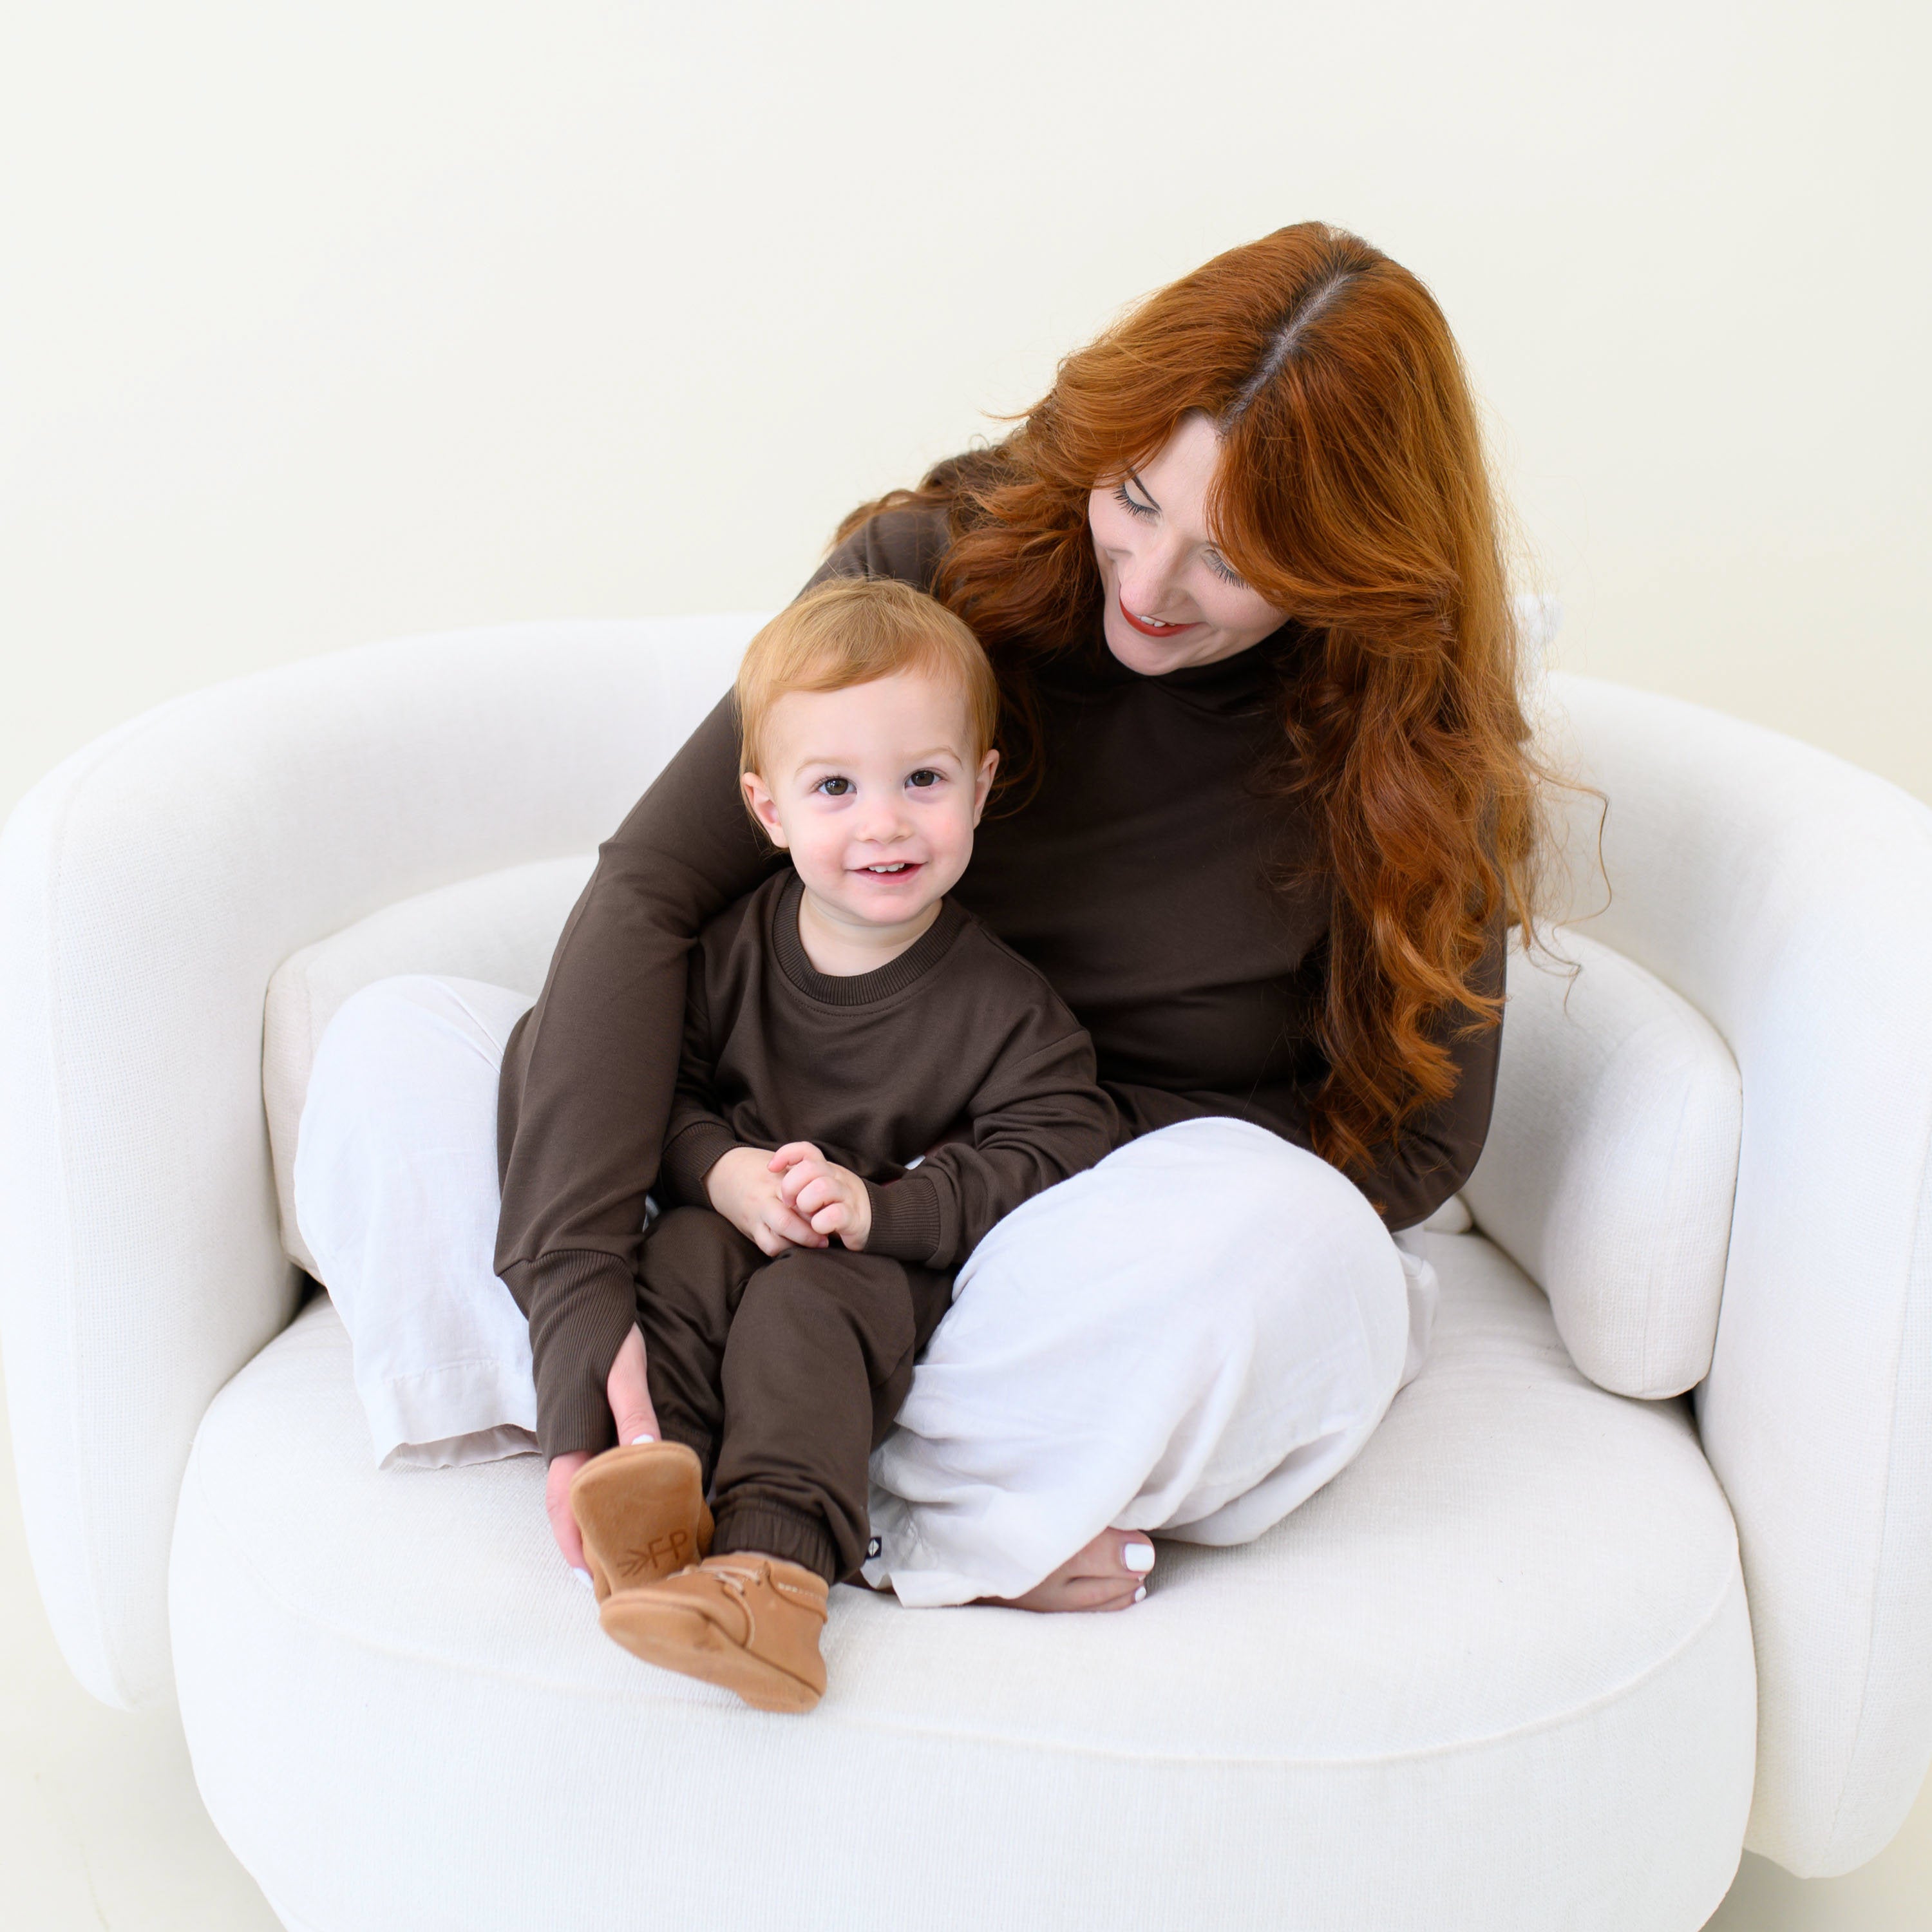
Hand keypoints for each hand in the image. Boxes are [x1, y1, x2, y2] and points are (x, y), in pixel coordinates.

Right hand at [544, 1326, 661, 1578]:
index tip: (591, 1578)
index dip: (574, 1542)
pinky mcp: (580, 1419)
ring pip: (578, 1488)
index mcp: (566, 1436)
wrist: (577, 1288)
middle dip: (587, 1543)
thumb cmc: (601, 1329)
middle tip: (618, 1576)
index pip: (564, 1504)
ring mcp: (569, 1431)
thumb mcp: (625, 1370)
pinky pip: (586, 1468)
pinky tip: (625, 1498)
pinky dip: (600, 1492)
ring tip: (624, 1548)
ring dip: (593, 1520)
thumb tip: (644, 1459)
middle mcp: (562, 1441)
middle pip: (570, 1505)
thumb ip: (635, 1413)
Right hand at [703, 1144, 826, 1255]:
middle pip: (788, 1222)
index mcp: (776, 1180)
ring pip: (777, 1239)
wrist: (721, 1172)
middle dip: (810, 1234)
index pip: (801, 1197)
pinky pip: (767, 1246)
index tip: (832, 1215)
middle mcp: (764, 1198)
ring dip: (797, 1245)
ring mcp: (755, 1215)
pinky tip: (794, 1246)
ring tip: (813, 1244)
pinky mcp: (749, 1228)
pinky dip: (783, 1249)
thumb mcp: (780, 1164)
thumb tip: (828, 1193)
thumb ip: (801, 1175)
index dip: (818, 1210)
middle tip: (825, 1239)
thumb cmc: (758, 1167)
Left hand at [770, 1141, 872, 1248]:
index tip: (771, 1168)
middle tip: (789, 1202)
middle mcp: (838, 1178)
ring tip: (807, 1215)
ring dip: (807, 1203)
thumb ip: (803, 1178)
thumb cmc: (840, 1205)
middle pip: (810, 1168)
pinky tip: (820, 1228)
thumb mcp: (822, 1186)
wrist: (879, 1221)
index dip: (786, 1154)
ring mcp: (848, 1197)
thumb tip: (772, 1170)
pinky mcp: (854, 1218)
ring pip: (822, 1188)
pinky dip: (821, 1223)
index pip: (807, 1150)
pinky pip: (835, 1215)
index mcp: (828, 1169)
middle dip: (792, 1185)